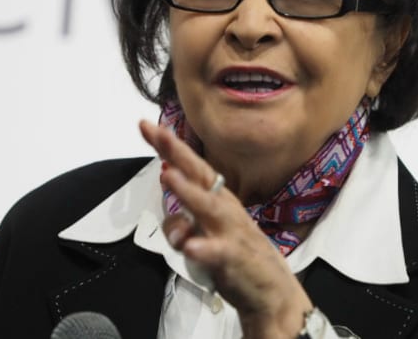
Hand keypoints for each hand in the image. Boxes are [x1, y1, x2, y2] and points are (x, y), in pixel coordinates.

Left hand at [139, 121, 312, 337]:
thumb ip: (182, 218)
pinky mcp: (234, 259)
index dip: (170, 147)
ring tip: (169, 175)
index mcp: (217, 199)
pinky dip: (203, 249)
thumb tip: (166, 192)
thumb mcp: (204, 234)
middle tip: (159, 132)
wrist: (272, 291)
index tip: (145, 125)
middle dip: (178, 153)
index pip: (190, 167)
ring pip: (207, 208)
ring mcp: (230, 232)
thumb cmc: (237, 256)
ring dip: (188, 191)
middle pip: (199, 176)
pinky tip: (191, 247)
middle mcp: (224, 208)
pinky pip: (216, 252)